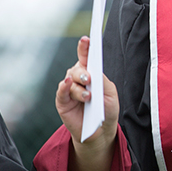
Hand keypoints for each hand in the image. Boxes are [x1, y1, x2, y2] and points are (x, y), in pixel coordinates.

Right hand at [55, 36, 119, 155]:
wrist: (101, 131)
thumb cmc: (106, 110)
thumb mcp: (110, 94)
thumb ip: (102, 82)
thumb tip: (92, 73)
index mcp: (91, 73)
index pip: (86, 56)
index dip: (85, 47)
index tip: (86, 39)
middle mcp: (78, 78)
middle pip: (77, 68)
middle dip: (82, 71)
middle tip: (89, 78)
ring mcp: (69, 89)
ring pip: (70, 80)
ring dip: (79, 87)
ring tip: (88, 96)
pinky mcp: (62, 102)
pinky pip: (61, 92)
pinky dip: (64, 87)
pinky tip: (68, 84)